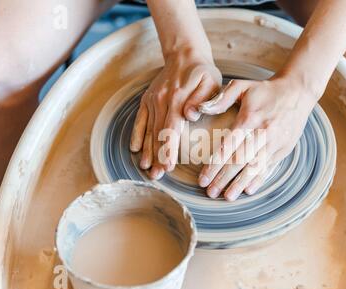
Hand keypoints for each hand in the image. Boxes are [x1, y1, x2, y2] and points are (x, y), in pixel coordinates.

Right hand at [130, 49, 221, 178]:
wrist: (184, 55)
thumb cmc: (202, 72)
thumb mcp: (209, 81)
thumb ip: (202, 98)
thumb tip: (189, 113)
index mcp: (177, 98)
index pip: (171, 129)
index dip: (169, 149)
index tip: (168, 166)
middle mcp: (161, 100)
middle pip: (158, 134)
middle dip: (157, 157)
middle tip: (157, 176)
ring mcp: (152, 100)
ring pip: (148, 130)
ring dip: (147, 150)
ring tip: (147, 169)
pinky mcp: (147, 100)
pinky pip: (140, 120)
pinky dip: (137, 135)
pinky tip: (135, 150)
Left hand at [195, 77, 319, 200]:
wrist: (298, 91)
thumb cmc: (265, 90)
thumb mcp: (242, 86)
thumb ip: (221, 98)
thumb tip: (200, 109)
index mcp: (249, 118)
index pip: (228, 147)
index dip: (214, 165)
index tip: (203, 179)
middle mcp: (262, 133)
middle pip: (239, 161)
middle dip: (223, 179)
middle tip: (210, 193)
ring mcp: (274, 143)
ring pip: (254, 167)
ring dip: (240, 184)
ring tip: (227, 197)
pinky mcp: (283, 149)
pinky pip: (269, 167)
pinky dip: (258, 179)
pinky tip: (248, 190)